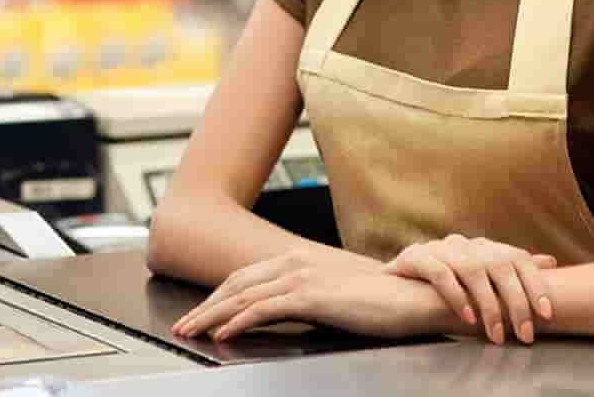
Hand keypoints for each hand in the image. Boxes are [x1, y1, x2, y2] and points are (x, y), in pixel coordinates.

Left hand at [172, 253, 447, 342]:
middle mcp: (295, 263)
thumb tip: (282, 312)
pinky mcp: (311, 296)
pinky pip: (264, 309)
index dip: (218, 296)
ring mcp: (302, 278)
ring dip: (212, 316)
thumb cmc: (378, 299)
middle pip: (236, 285)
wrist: (410, 296)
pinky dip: (238, 321)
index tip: (199, 313)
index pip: (246, 278)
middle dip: (206, 306)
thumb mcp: (333, 295)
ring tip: (192, 332)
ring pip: (243, 297)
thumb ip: (305, 298)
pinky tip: (224, 334)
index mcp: (299, 260)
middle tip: (183, 326)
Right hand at [384, 235, 557, 344]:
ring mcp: (438, 248)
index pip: (517, 257)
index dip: (535, 283)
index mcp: (482, 246)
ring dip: (488, 305)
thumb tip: (550, 262)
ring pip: (472, 269)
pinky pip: (440, 273)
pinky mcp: (414, 257)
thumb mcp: (480, 280)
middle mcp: (463, 243)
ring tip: (496, 333)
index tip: (547, 314)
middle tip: (524, 333)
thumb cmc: (443, 286)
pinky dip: (457, 296)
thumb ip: (510, 271)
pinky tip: (467, 318)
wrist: (391, 287)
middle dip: (516, 302)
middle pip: (498, 264)